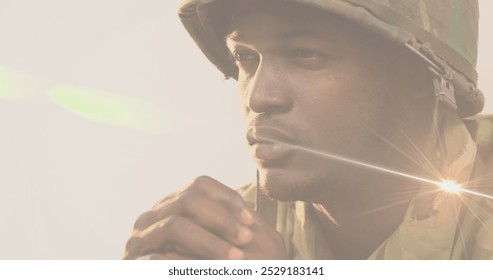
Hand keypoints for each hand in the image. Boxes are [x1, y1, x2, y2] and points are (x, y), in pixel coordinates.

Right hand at [123, 176, 285, 259]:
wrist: (165, 277)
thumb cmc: (191, 266)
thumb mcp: (207, 244)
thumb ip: (220, 228)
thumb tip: (251, 217)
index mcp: (170, 207)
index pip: (199, 186)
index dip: (227, 197)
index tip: (250, 218)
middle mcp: (150, 218)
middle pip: (188, 201)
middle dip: (222, 219)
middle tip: (248, 237)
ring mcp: (137, 241)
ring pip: (175, 226)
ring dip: (210, 242)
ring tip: (236, 258)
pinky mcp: (132, 265)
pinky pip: (158, 258)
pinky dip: (187, 264)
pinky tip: (207, 272)